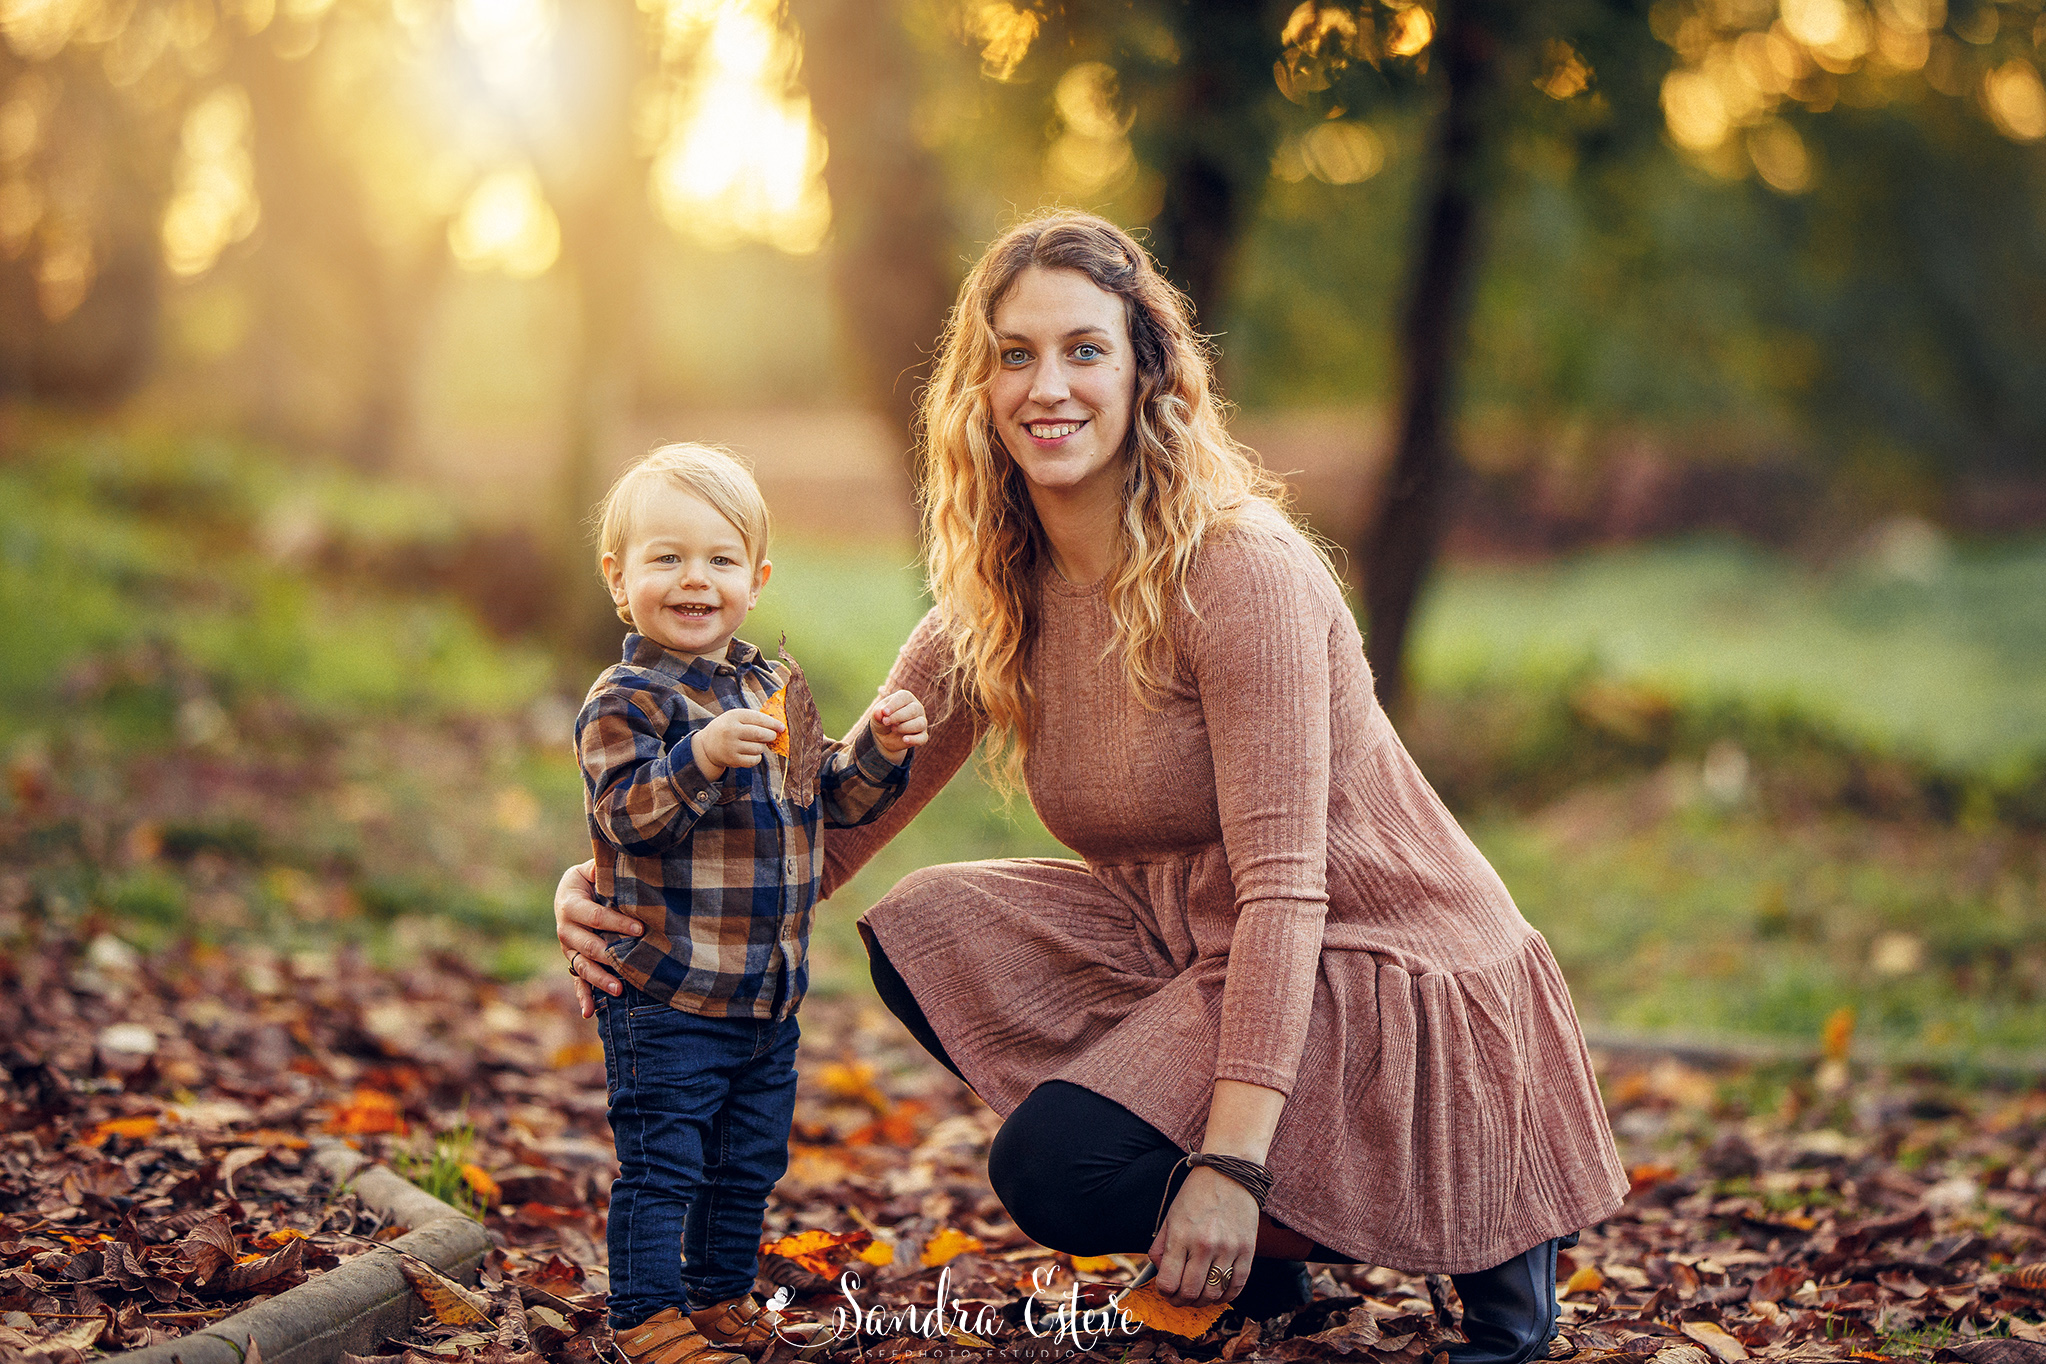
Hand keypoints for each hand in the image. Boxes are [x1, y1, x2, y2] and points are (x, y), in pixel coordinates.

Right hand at [555, 860, 637, 1017]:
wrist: (575, 888)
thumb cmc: (593, 876)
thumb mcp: (595, 868)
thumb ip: (606, 868)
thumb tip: (632, 859)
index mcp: (570, 902)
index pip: (594, 916)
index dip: (616, 923)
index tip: (640, 928)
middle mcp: (564, 927)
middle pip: (586, 945)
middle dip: (609, 954)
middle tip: (632, 962)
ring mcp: (567, 947)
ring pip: (581, 965)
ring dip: (598, 979)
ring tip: (619, 989)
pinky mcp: (573, 959)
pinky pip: (576, 980)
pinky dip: (582, 996)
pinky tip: (589, 1012)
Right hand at [693, 708, 784, 778]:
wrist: (707, 745)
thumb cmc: (728, 728)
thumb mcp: (736, 718)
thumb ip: (755, 719)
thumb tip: (779, 726)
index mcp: (733, 716)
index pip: (758, 718)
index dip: (773, 723)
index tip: (782, 727)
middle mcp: (731, 730)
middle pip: (760, 734)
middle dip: (771, 736)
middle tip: (772, 736)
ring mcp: (730, 746)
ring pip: (758, 748)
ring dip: (762, 746)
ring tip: (756, 744)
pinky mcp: (732, 760)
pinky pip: (754, 760)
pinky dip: (757, 757)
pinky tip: (752, 753)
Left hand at [869, 690, 926, 760]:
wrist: (884, 736)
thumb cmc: (882, 719)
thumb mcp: (876, 715)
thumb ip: (877, 713)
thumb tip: (879, 713)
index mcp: (906, 698)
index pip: (904, 697)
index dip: (894, 704)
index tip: (884, 712)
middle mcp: (917, 708)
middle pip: (913, 710)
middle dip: (898, 716)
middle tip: (885, 722)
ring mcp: (921, 722)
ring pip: (919, 723)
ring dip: (905, 727)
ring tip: (893, 729)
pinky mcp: (922, 736)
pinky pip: (922, 738)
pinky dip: (914, 739)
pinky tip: (904, 739)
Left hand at [1148, 1166, 1257, 1306]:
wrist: (1230, 1172)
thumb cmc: (1196, 1193)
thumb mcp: (1170, 1216)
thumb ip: (1160, 1247)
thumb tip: (1159, 1273)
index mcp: (1181, 1235)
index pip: (1168, 1282)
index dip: (1164, 1292)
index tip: (1166, 1290)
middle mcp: (1204, 1245)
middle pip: (1190, 1293)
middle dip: (1181, 1301)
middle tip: (1180, 1297)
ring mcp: (1228, 1249)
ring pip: (1213, 1294)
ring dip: (1203, 1302)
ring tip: (1198, 1295)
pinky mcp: (1247, 1250)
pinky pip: (1237, 1286)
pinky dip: (1225, 1296)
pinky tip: (1218, 1292)